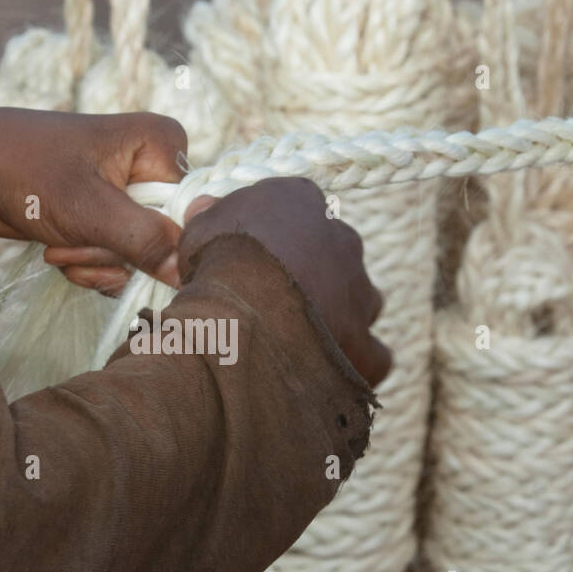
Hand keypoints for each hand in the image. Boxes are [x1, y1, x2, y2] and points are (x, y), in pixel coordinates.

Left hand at [0, 101, 187, 292]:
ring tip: (59, 246)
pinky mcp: (106, 221)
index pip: (189, 214)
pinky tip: (59, 251)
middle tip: (74, 240)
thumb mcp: (89, 210)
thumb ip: (144, 240)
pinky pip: (116, 264)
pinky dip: (87, 268)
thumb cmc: (25, 171)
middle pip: (162, 242)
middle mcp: (152, 169)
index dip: (157, 242)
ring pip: (137, 260)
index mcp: (163, 147)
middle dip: (112, 255)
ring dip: (95, 265)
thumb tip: (187, 274)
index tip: (115, 242)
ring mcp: (128, 198)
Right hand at [178, 178, 391, 386]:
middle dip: (309, 274)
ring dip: (337, 314)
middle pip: (331, 253)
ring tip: (300, 337)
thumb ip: (208, 217)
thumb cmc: (219, 260)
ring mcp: (359, 290)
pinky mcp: (363, 340)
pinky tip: (329, 371)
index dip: (272, 233)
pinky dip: (355, 361)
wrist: (244, 309)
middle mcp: (341, 238)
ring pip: (360, 300)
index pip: (294, 206)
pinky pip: (372, 353)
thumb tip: (206, 207)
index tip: (250, 253)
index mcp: (300, 200)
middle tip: (272, 299)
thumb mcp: (200, 229)